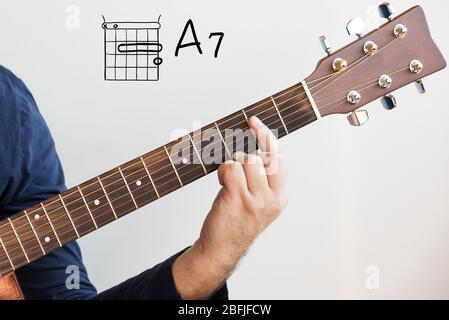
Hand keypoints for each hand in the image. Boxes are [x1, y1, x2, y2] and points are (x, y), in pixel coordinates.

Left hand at [173, 116, 287, 298]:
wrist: (222, 249)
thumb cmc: (237, 222)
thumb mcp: (259, 203)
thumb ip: (263, 178)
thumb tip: (255, 146)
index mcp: (280, 197)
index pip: (280, 159)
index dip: (267, 138)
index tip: (254, 123)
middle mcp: (272, 198)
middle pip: (265, 156)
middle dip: (249, 146)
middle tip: (241, 141)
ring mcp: (256, 200)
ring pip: (248, 160)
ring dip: (233, 163)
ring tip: (228, 178)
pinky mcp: (238, 200)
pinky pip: (231, 169)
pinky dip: (223, 170)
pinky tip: (222, 182)